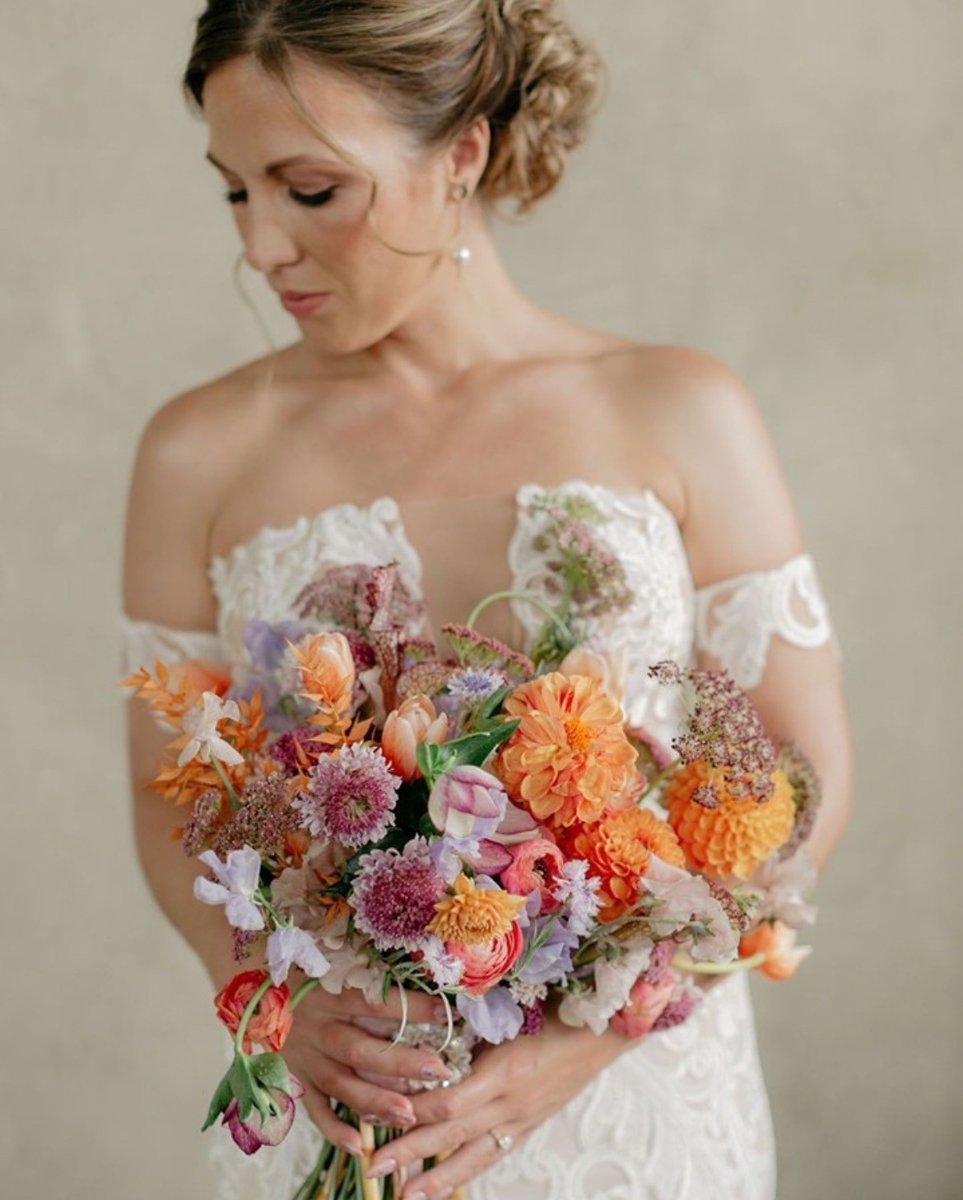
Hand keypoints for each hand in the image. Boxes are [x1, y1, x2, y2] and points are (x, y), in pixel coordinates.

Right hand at [280, 975, 454, 1157]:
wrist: (256, 988)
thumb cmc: (311, 973)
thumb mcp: (340, 964)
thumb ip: (376, 976)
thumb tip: (430, 983)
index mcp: (333, 993)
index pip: (377, 1002)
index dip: (413, 1008)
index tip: (448, 1014)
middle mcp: (319, 1027)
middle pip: (361, 1050)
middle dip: (401, 1063)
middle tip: (438, 1071)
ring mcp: (306, 1058)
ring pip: (342, 1084)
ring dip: (376, 1101)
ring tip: (409, 1114)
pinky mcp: (297, 1080)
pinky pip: (315, 1109)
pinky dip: (334, 1130)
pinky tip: (359, 1145)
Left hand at [365, 1007, 632, 1197]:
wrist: (605, 1031)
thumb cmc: (557, 1009)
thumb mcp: (512, 1012)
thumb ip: (472, 1026)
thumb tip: (426, 1031)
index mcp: (504, 1071)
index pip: (449, 1102)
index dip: (414, 1111)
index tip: (380, 1113)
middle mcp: (511, 1103)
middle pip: (452, 1134)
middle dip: (411, 1151)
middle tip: (374, 1166)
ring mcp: (522, 1119)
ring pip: (473, 1156)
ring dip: (436, 1178)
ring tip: (405, 1196)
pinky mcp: (529, 1125)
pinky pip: (493, 1154)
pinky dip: (467, 1171)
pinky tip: (445, 1185)